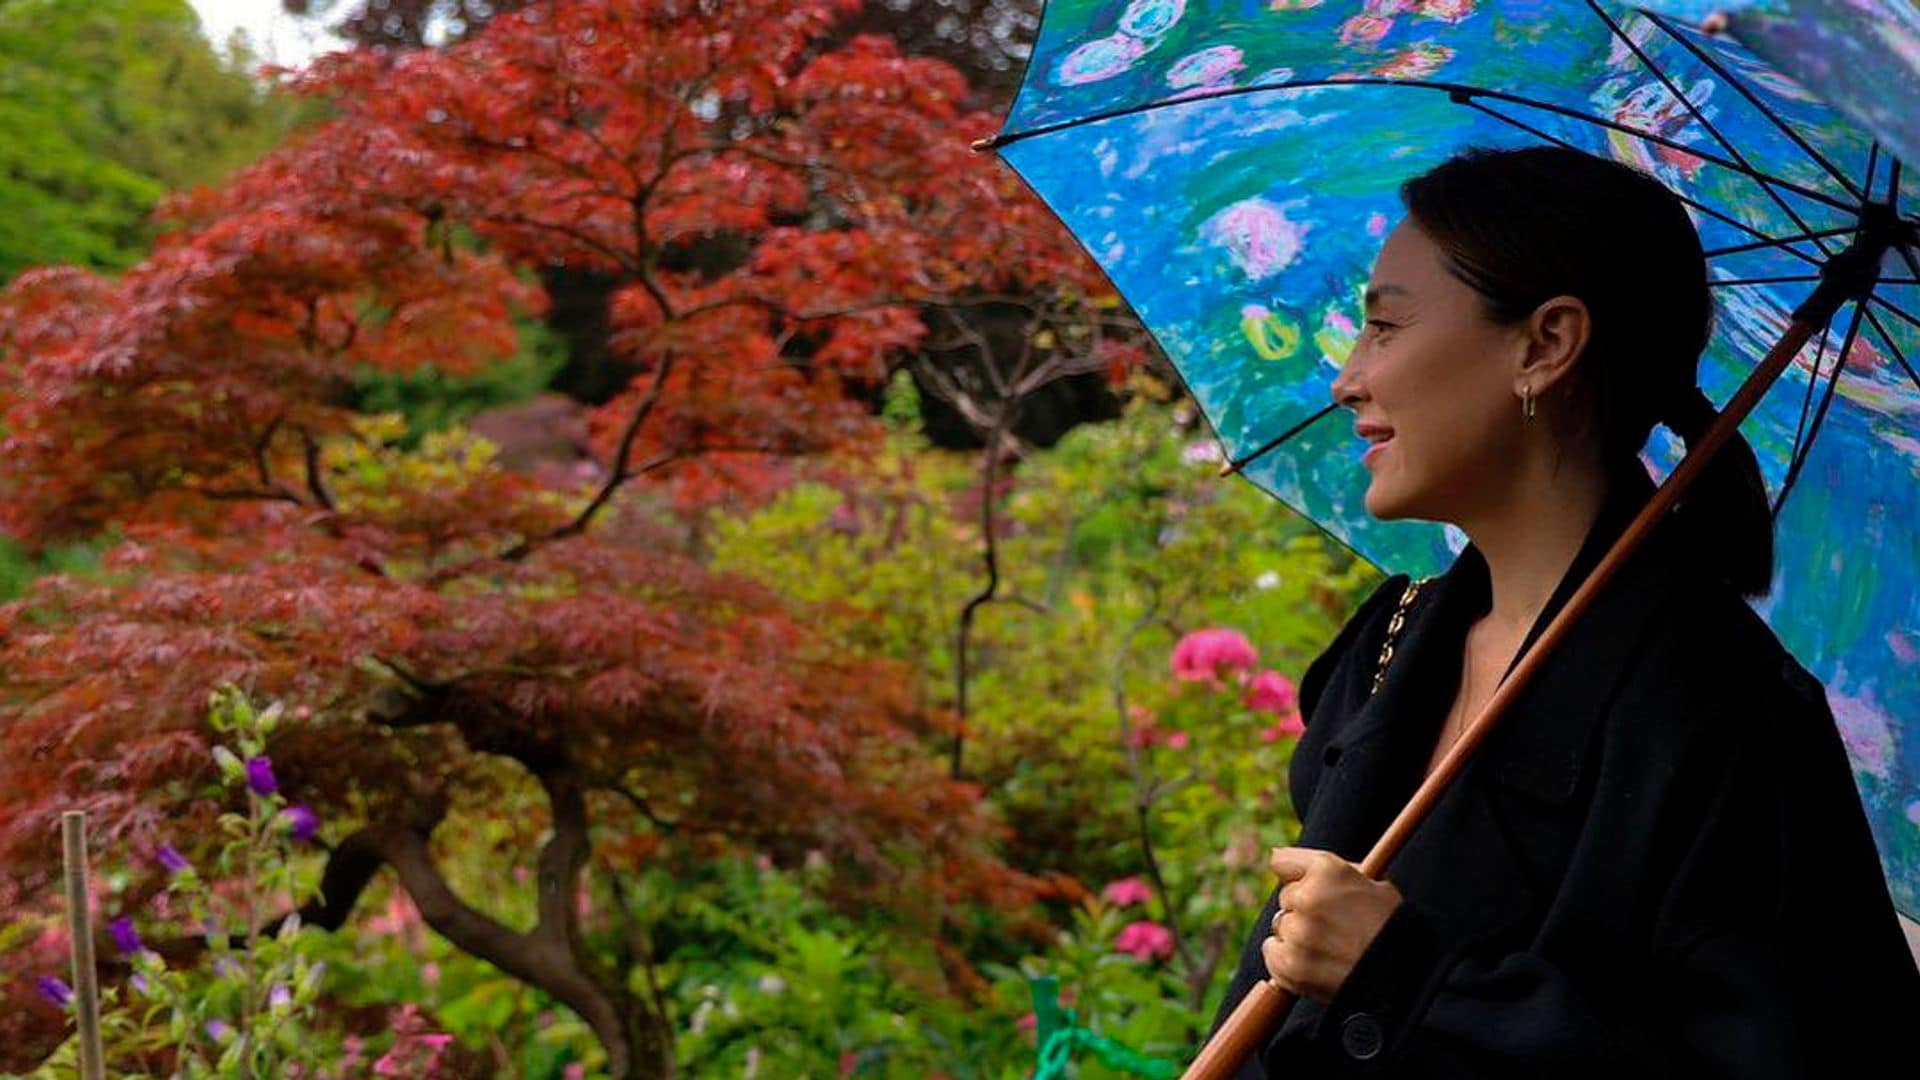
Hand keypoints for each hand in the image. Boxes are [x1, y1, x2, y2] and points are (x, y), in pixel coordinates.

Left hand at [1261, 846, 1403, 1003]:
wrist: (1408, 977)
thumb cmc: (1393, 928)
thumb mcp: (1373, 884)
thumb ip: (1329, 871)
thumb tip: (1277, 856)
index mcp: (1328, 870)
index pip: (1282, 862)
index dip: (1297, 876)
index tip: (1303, 886)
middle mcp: (1307, 897)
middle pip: (1286, 899)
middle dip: (1304, 910)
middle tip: (1334, 928)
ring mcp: (1297, 933)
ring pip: (1281, 928)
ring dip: (1298, 938)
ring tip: (1331, 950)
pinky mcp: (1290, 965)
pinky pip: (1273, 955)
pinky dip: (1288, 961)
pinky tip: (1315, 964)